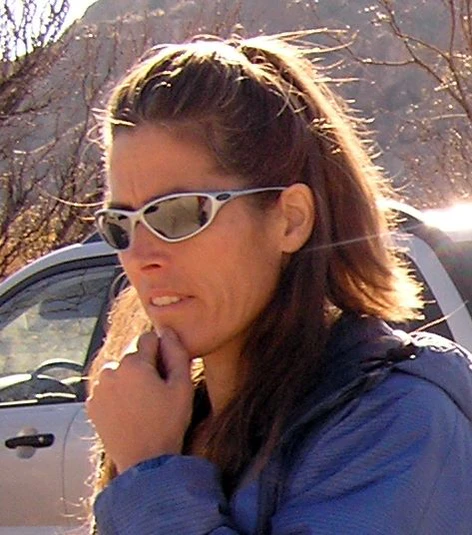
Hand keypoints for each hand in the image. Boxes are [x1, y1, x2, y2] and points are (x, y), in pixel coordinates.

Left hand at [86, 328, 192, 472]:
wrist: (144, 463)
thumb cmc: (166, 424)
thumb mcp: (182, 386)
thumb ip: (177, 352)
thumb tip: (168, 332)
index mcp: (132, 364)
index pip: (148, 338)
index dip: (162, 352)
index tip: (167, 372)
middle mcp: (110, 371)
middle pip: (132, 354)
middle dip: (145, 365)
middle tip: (157, 391)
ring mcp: (98, 389)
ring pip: (119, 370)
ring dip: (130, 378)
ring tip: (144, 402)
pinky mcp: (92, 405)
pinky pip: (108, 387)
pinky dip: (118, 393)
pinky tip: (131, 411)